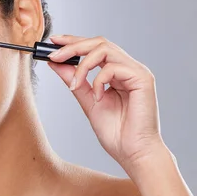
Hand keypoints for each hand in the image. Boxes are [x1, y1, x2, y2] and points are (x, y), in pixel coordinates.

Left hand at [46, 34, 166, 168]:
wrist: (134, 154)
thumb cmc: (116, 133)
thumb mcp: (89, 103)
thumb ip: (75, 82)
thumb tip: (56, 64)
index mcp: (118, 73)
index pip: (95, 48)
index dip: (74, 42)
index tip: (53, 42)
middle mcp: (129, 69)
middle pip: (99, 42)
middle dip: (73, 46)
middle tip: (54, 55)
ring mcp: (137, 72)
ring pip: (105, 49)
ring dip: (83, 64)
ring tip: (74, 84)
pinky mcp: (142, 79)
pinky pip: (113, 67)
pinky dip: (98, 81)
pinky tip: (98, 98)